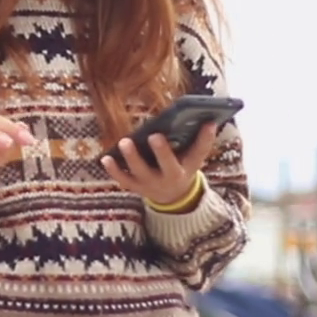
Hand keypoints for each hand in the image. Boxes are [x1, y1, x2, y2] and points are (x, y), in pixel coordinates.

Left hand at [101, 122, 216, 206]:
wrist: (172, 196)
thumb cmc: (182, 168)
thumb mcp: (193, 158)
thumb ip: (200, 141)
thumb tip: (210, 120)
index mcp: (186, 169)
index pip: (197, 154)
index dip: (203, 139)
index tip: (208, 122)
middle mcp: (169, 178)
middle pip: (167, 166)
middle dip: (162, 151)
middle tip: (155, 135)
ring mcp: (151, 184)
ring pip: (141, 173)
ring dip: (132, 158)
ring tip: (125, 142)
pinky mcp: (136, 187)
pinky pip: (123, 179)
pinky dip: (113, 170)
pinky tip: (106, 157)